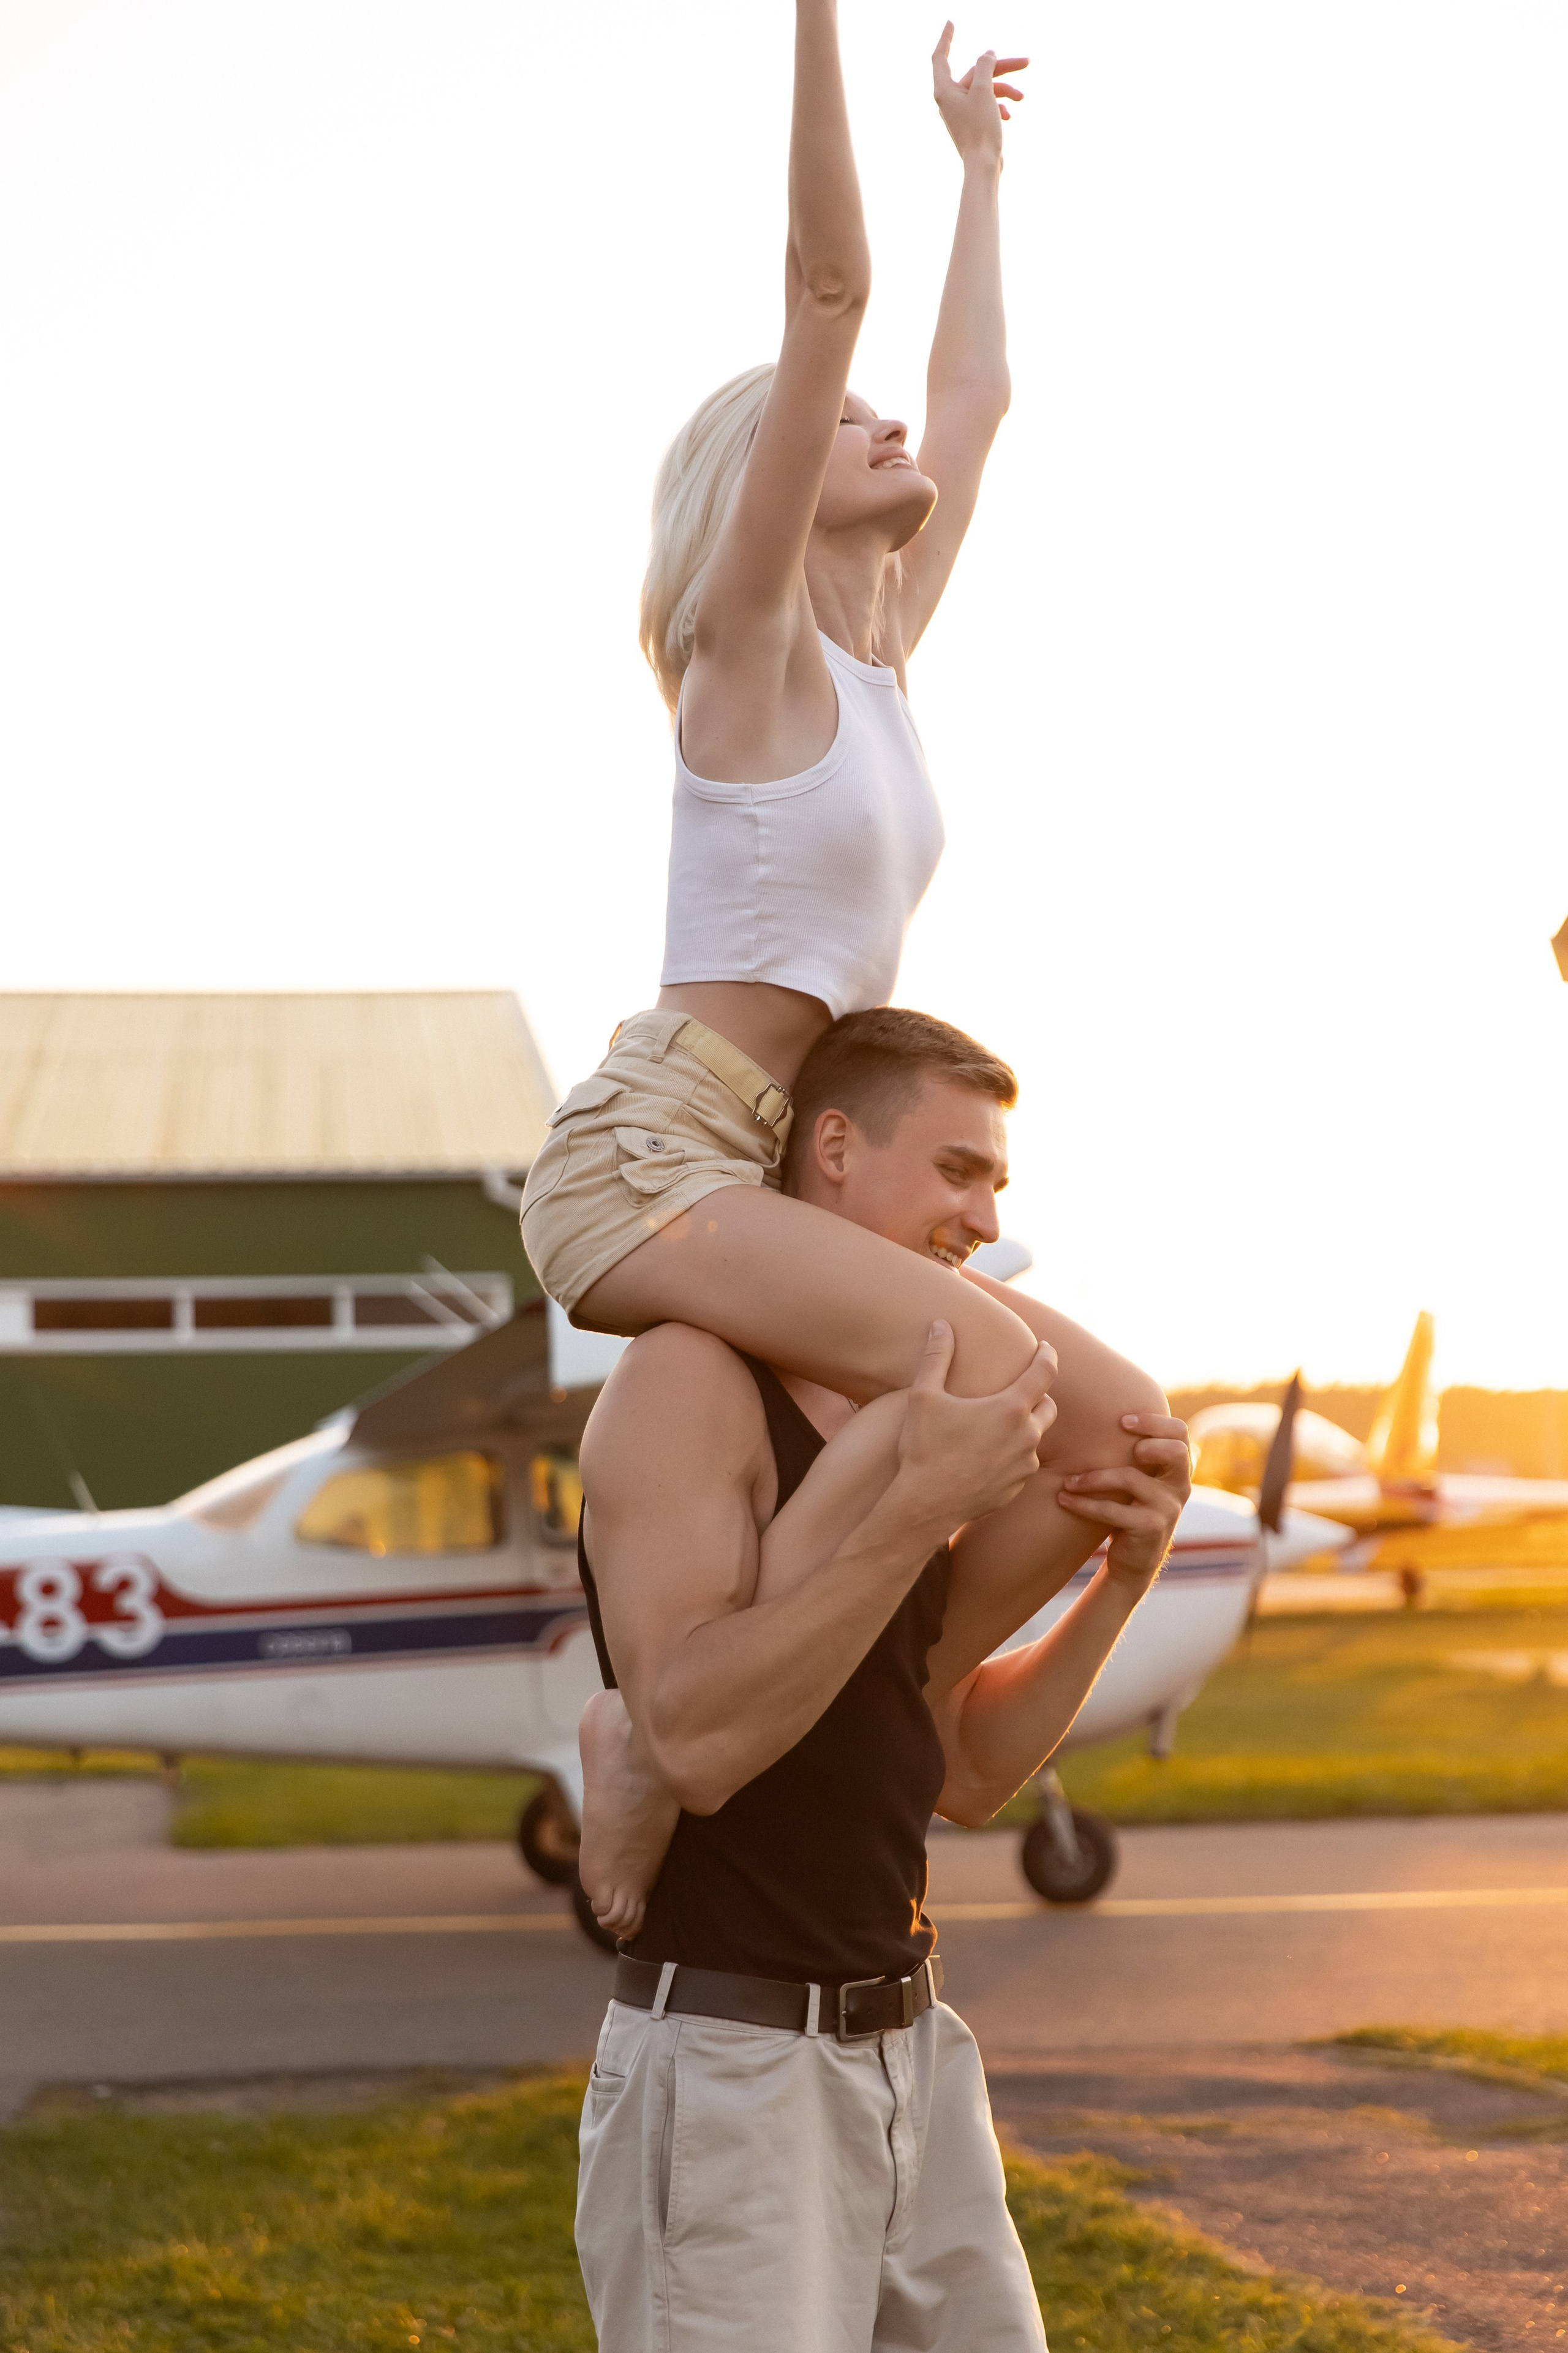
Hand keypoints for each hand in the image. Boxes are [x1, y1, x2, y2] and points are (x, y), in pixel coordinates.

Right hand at [897, 1319, 1057, 1531]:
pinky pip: (1023, 1465)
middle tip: (1020, 1388)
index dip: (1047, 1355)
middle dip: (1038, 1394)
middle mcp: (1026, 1436)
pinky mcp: (1017, 1488)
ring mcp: (1024, 1465)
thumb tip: (941, 1325)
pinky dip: (1012, 1455)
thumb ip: (936, 1357)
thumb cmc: (923, 1448)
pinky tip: (988, 1455)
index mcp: (1009, 1408)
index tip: (1045, 1347)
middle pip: (1048, 1406)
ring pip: (1035, 1438)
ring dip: (1023, 1427)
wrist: (924, 1505)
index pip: (1044, 1372)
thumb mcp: (923, 1396)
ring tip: (999, 1424)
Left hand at [932, 22, 1026, 163]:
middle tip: (1027, 61)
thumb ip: (985, 66)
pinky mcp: (972, 123)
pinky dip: (1000, 105)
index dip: (946, 38)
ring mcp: (961, 112)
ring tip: (1021, 98)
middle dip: (1002, 68)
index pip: (941, 57)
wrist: (983, 166)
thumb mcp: (984, 90)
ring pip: (985, 89)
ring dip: (1005, 90)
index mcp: (945, 90)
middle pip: (976, 73)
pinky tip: (1010, 114)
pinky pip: (987, 105)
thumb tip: (988, 53)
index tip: (951, 23)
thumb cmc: (980, 130)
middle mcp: (950, 99)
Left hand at [1056, 1414, 1191, 1589]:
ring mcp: (1168, 1508)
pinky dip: (1084, 1503)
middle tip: (1116, 1439)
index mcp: (1178, 1469)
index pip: (1180, 1432)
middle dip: (1147, 1439)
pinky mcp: (1150, 1528)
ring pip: (1131, 1479)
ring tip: (1068, 1481)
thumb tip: (1094, 1409)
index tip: (1123, 1419)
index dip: (1155, 1421)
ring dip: (1093, 1477)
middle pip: (1176, 1450)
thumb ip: (1131, 1451)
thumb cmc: (1129, 1507)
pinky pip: (1113, 1510)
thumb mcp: (1137, 1478)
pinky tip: (1064, 1498)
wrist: (1134, 1559)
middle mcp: (1180, 1486)